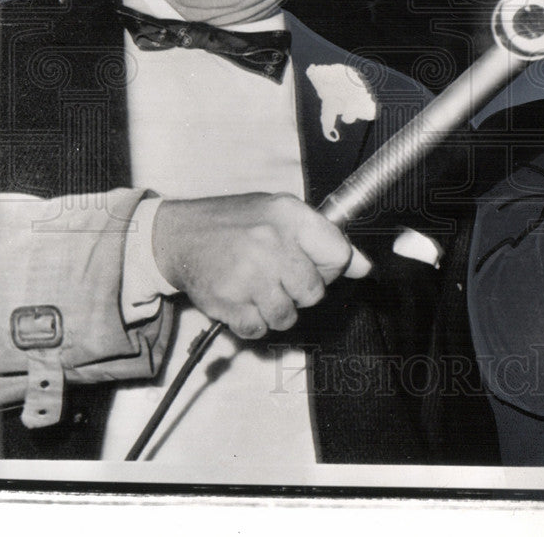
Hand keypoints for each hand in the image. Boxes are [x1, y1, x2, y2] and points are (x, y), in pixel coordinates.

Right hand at [152, 193, 370, 338]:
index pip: (339, 254)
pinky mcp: (228, 301)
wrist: (179, 236)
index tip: (316, 267)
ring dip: (277, 309)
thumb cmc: (236, 224)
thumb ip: (324, 239)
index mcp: (290, 216)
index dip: (331, 267)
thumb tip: (365, 267)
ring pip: (288, 315)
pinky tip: (244, 301)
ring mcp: (249, 274)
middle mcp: (271, 243)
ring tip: (260, 289)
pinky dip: (254, 322)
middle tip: (280, 278)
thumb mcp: (282, 214)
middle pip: (315, 291)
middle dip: (301, 291)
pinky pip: (259, 329)